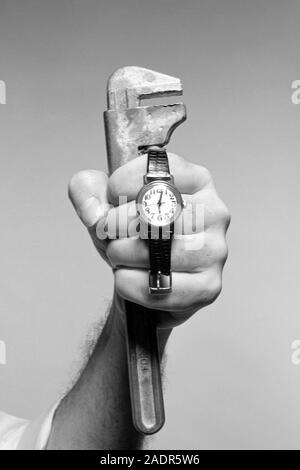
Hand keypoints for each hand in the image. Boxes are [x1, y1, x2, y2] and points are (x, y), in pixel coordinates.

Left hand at [68, 153, 229, 328]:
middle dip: (116, 225)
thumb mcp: (103, 202)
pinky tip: (128, 276)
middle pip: (154, 213)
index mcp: (196, 180)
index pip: (155, 171)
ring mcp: (215, 250)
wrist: (142, 278)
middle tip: (111, 233)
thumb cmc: (131, 235)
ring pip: (155, 252)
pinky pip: (159, 287)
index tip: (111, 199)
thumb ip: (87, 189)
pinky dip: (129, 283)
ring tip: (121, 255)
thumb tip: (95, 214)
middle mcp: (214, 211)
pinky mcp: (208, 285)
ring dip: (121, 255)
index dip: (118, 186)